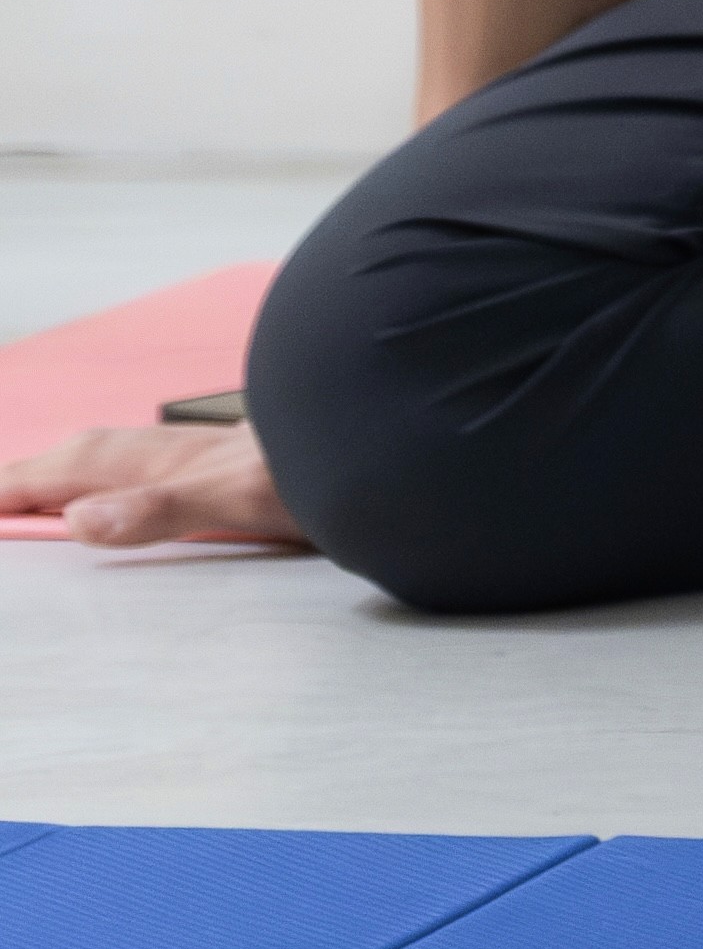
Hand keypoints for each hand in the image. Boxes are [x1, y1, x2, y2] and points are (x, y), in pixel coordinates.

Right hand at [0, 418, 313, 552]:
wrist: (415, 429)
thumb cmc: (337, 464)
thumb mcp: (245, 499)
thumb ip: (162, 508)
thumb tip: (78, 519)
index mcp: (179, 460)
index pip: (80, 467)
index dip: (24, 483)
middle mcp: (200, 446)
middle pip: (104, 449)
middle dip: (47, 466)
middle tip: (6, 486)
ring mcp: (236, 444)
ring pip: (146, 446)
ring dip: (98, 461)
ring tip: (73, 474)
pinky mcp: (273, 449)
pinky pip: (190, 455)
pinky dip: (156, 464)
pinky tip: (181, 469)